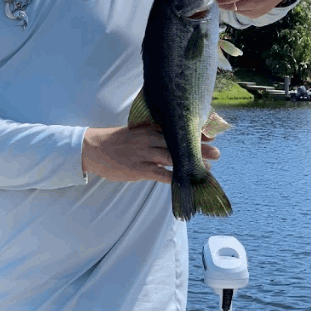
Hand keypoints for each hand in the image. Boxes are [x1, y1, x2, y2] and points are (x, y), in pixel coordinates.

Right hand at [81, 125, 219, 182]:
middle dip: (199, 149)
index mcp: (149, 128)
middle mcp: (149, 139)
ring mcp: (144, 154)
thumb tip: (173, 138)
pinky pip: (160, 174)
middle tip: (217, 154)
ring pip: (172, 158)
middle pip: (179, 143)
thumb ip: (154, 133)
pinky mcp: (138, 169)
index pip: (176, 129)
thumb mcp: (136, 132)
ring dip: (191, 164)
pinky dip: (174, 178)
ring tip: (207, 169)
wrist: (93, 148)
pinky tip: (185, 182)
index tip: (212, 136)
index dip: (195, 133)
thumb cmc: (116, 141)